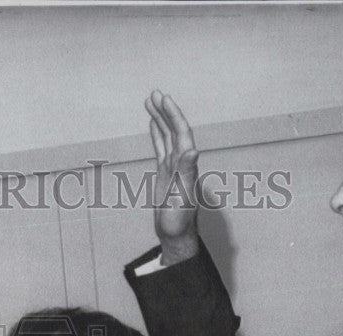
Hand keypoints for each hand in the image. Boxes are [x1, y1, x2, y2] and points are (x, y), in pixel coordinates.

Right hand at [145, 91, 199, 264]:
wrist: (176, 235)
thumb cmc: (180, 220)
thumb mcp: (182, 197)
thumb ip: (187, 172)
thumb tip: (191, 150)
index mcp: (187, 164)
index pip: (181, 133)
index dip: (173, 115)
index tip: (163, 99)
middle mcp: (182, 162)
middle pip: (174, 130)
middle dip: (165, 110)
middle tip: (154, 93)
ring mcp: (173, 166)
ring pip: (166, 136)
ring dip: (160, 118)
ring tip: (150, 100)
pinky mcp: (165, 173)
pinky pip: (161, 148)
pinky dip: (157, 134)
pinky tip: (153, 124)